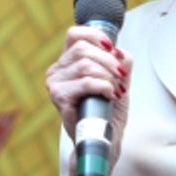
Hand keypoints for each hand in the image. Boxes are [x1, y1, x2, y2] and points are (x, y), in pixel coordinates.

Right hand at [45, 26, 130, 149]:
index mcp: (67, 63)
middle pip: (83, 49)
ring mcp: (55, 84)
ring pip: (86, 65)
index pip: (74, 34)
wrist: (102, 140)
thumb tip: (120, 53)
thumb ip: (120, 62)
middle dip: (109, 61)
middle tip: (120, 77)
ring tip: (115, 90)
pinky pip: (86, 83)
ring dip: (108, 77)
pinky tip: (109, 96)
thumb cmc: (107, 111)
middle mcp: (56, 71)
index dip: (95, 36)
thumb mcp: (118, 80)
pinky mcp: (59, 98)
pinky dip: (104, 87)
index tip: (112, 48)